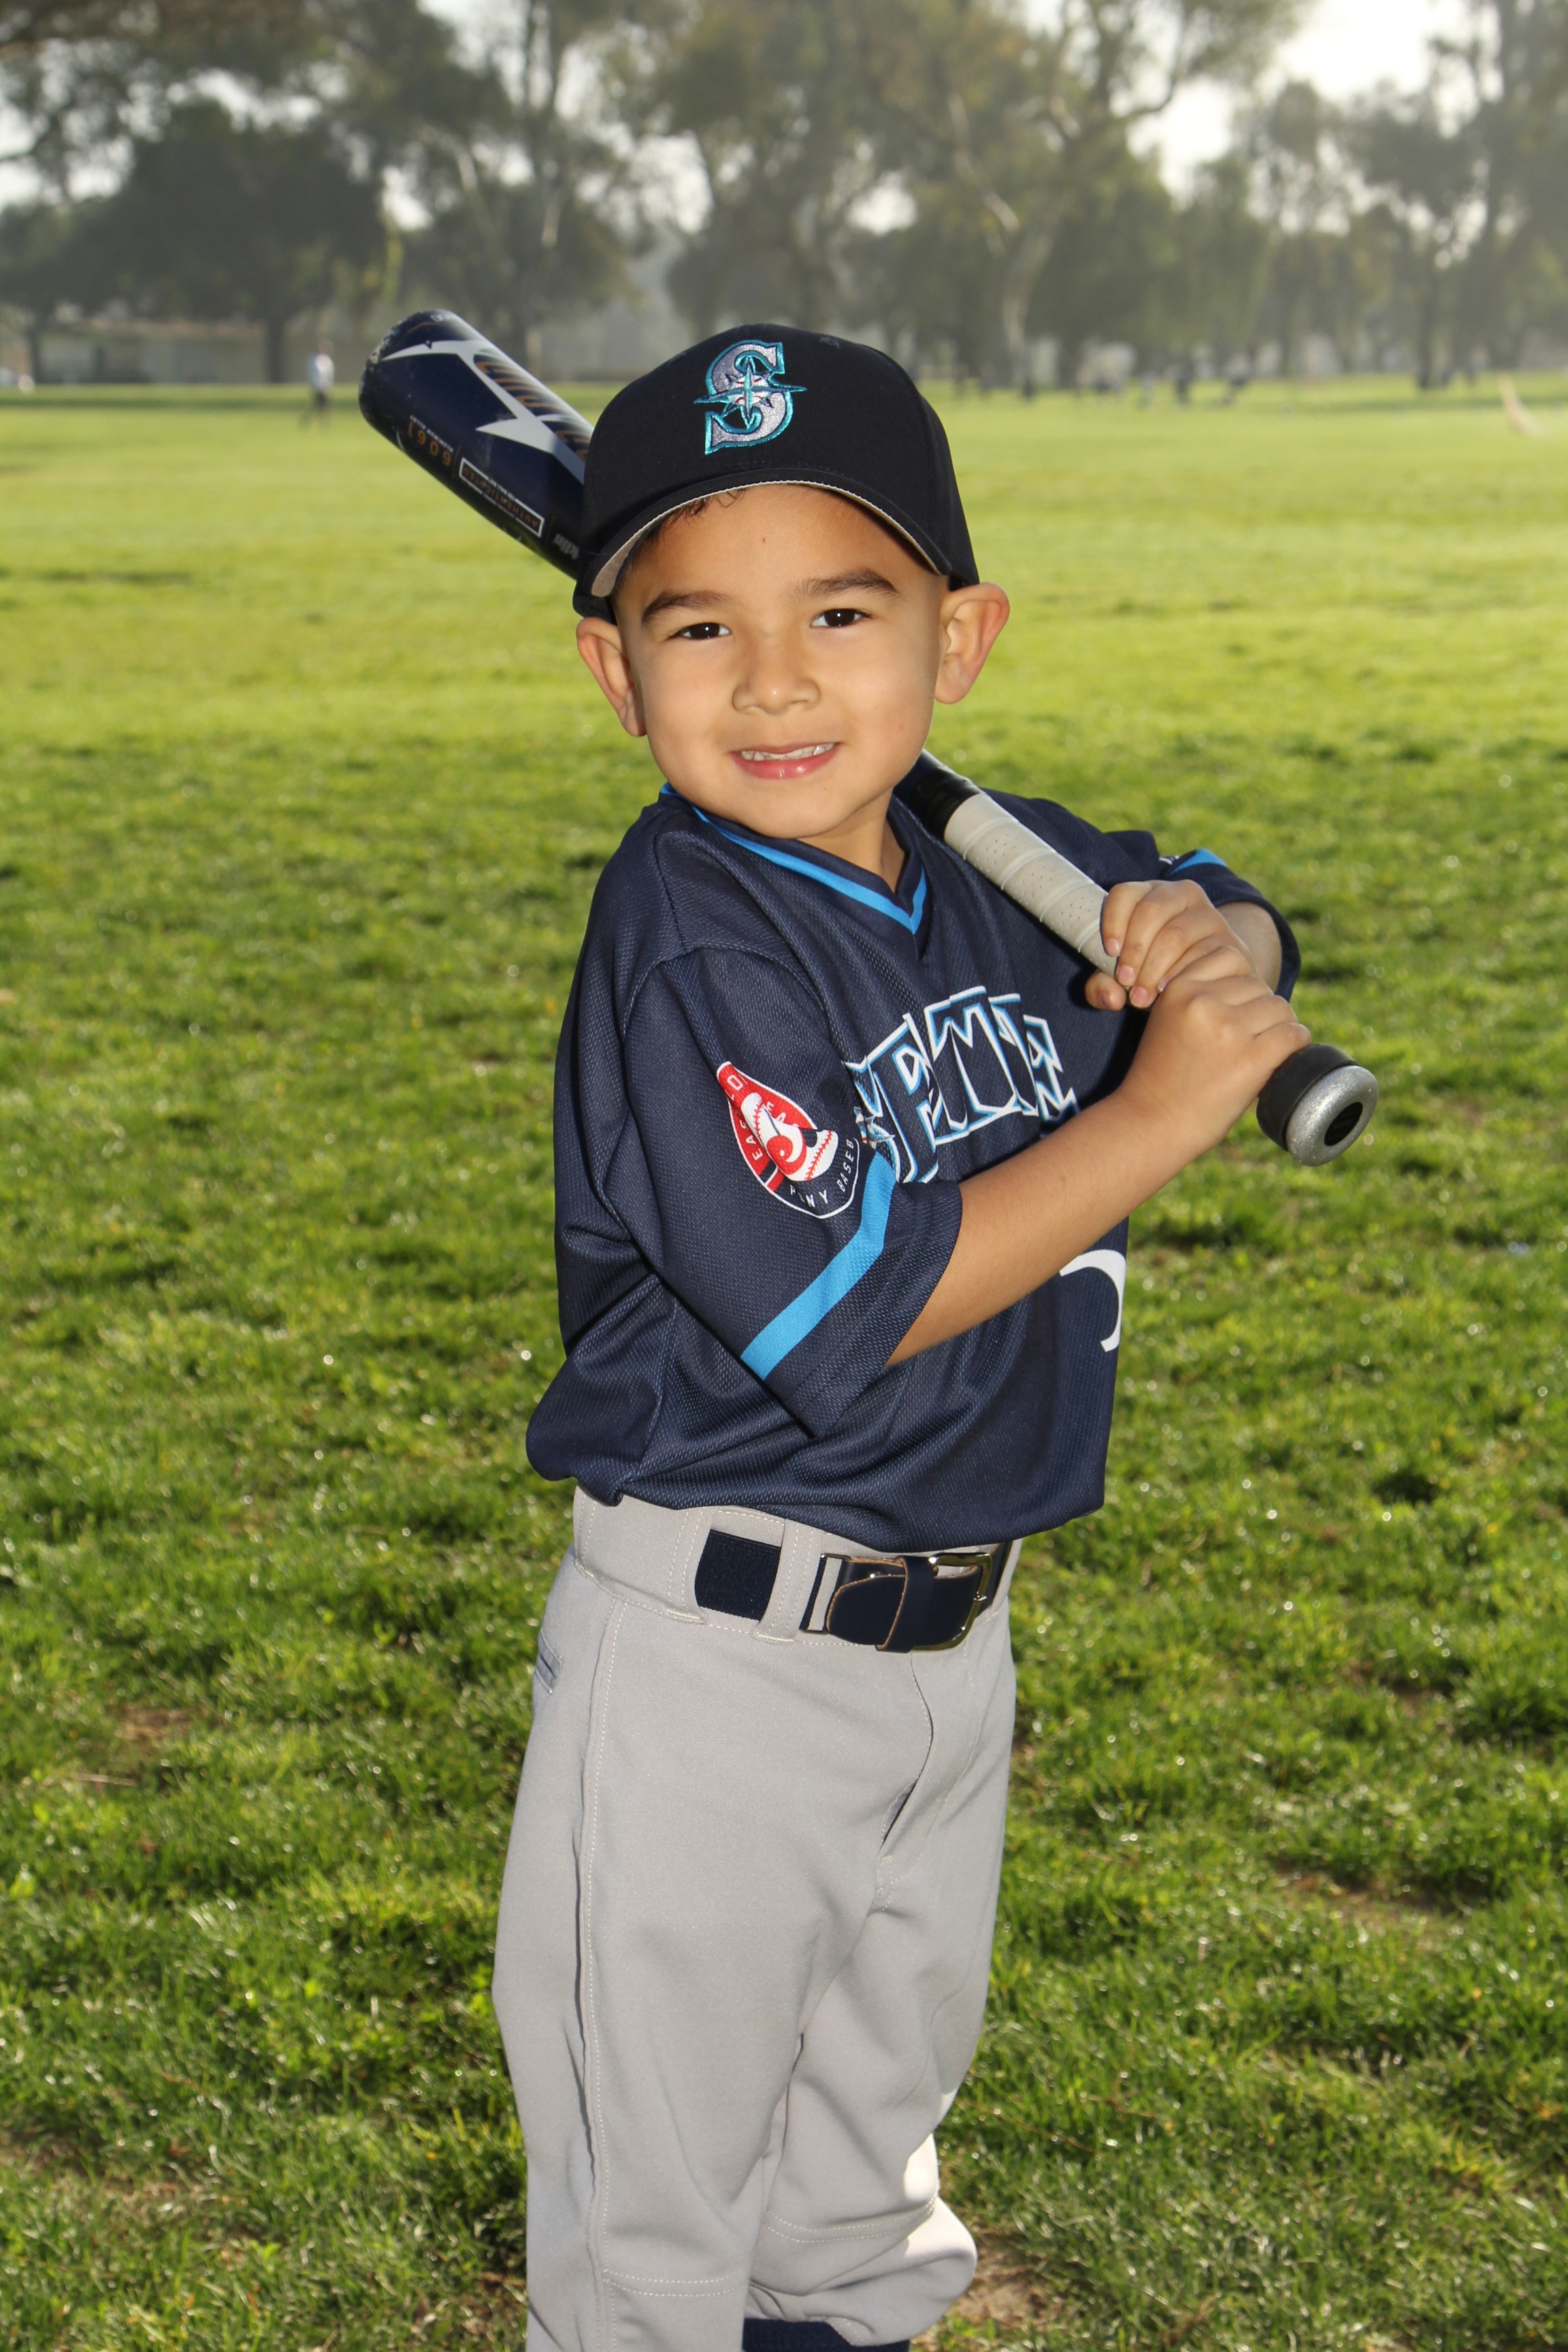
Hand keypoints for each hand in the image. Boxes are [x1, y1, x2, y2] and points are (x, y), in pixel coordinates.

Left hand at [1085, 880, 1272, 1011]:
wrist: (1213, 977)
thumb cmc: (1156, 972)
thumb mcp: (1126, 975)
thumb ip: (1103, 986)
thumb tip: (1111, 997)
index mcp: (1152, 893)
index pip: (1126, 893)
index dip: (1114, 921)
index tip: (1110, 952)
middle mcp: (1183, 895)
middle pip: (1152, 911)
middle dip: (1134, 949)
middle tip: (1126, 982)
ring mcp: (1210, 916)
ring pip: (1176, 934)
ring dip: (1154, 969)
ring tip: (1142, 997)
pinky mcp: (1230, 942)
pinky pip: (1203, 956)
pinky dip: (1182, 976)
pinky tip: (1170, 992)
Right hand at [1118, 950, 1310, 1160]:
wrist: (1150, 1125)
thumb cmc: (1160, 1078)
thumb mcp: (1166, 1021)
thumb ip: (1198, 998)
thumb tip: (1250, 987)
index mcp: (1179, 988)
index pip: (1230, 956)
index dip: (1238, 984)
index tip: (1232, 1009)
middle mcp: (1203, 1002)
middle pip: (1258, 985)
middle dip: (1258, 1009)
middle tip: (1247, 1040)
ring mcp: (1228, 1029)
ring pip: (1279, 1008)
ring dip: (1279, 1027)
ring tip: (1263, 1050)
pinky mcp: (1251, 1058)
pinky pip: (1293, 1035)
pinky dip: (1296, 1045)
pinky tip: (1285, 1056)